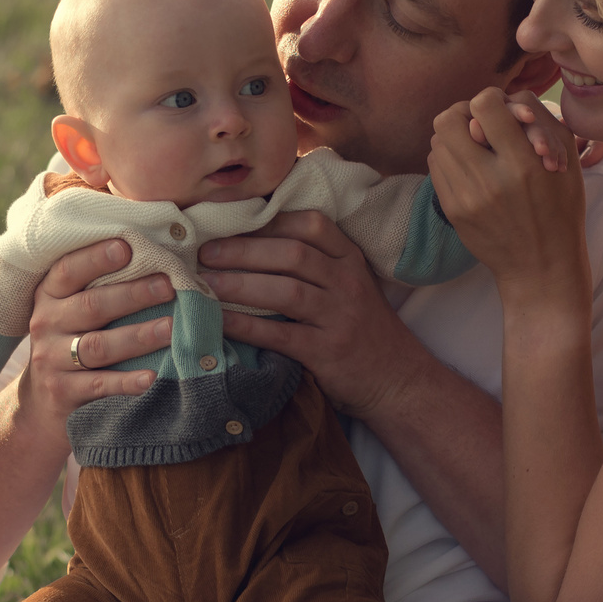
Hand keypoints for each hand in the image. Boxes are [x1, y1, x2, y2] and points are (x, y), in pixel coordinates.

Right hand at [15, 236, 173, 426]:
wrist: (43, 402)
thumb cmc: (73, 342)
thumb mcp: (73, 311)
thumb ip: (103, 288)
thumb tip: (163, 266)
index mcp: (50, 295)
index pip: (68, 270)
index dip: (95, 258)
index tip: (126, 247)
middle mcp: (46, 323)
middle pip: (91, 306)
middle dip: (132, 295)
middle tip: (167, 286)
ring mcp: (52, 359)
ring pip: (98, 346)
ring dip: (137, 336)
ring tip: (170, 328)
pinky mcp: (63, 391)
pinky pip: (99, 384)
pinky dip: (126, 381)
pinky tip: (151, 377)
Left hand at [200, 211, 444, 421]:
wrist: (397, 380)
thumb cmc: (363, 329)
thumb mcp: (351, 285)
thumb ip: (317, 263)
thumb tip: (252, 242)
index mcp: (351, 259)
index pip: (311, 224)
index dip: (268, 220)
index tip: (232, 222)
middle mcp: (348, 282)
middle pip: (291, 254)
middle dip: (242, 250)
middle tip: (205, 253)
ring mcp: (339, 316)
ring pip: (285, 290)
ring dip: (239, 284)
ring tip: (205, 283)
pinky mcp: (327, 351)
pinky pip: (279, 334)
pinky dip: (245, 325)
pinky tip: (220, 320)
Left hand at [428, 88, 589, 296]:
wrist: (541, 264)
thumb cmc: (561, 207)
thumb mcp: (567, 157)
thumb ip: (538, 120)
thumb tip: (505, 101)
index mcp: (524, 163)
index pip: (485, 105)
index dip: (491, 99)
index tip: (501, 111)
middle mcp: (490, 180)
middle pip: (448, 119)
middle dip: (465, 113)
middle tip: (480, 124)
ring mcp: (465, 198)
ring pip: (437, 141)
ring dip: (456, 136)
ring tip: (476, 147)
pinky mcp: (452, 211)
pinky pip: (435, 165)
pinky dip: (449, 158)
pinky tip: (469, 167)